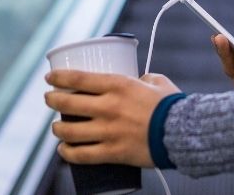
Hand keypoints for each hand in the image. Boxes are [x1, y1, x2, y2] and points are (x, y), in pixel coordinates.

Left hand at [44, 70, 181, 166]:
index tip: (49, 78)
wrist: (184, 133)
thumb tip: (139, 79)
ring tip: (56, 127)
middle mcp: (108, 107)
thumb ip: (144, 78)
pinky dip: (67, 153)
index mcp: (118, 85)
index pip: (78, 79)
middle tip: (50, 99)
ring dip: (57, 129)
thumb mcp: (157, 82)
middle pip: (67, 104)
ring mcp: (108, 132)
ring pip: (69, 132)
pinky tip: (63, 150)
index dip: (58, 77)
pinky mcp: (112, 153)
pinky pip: (81, 155)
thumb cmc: (172, 105)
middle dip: (52, 100)